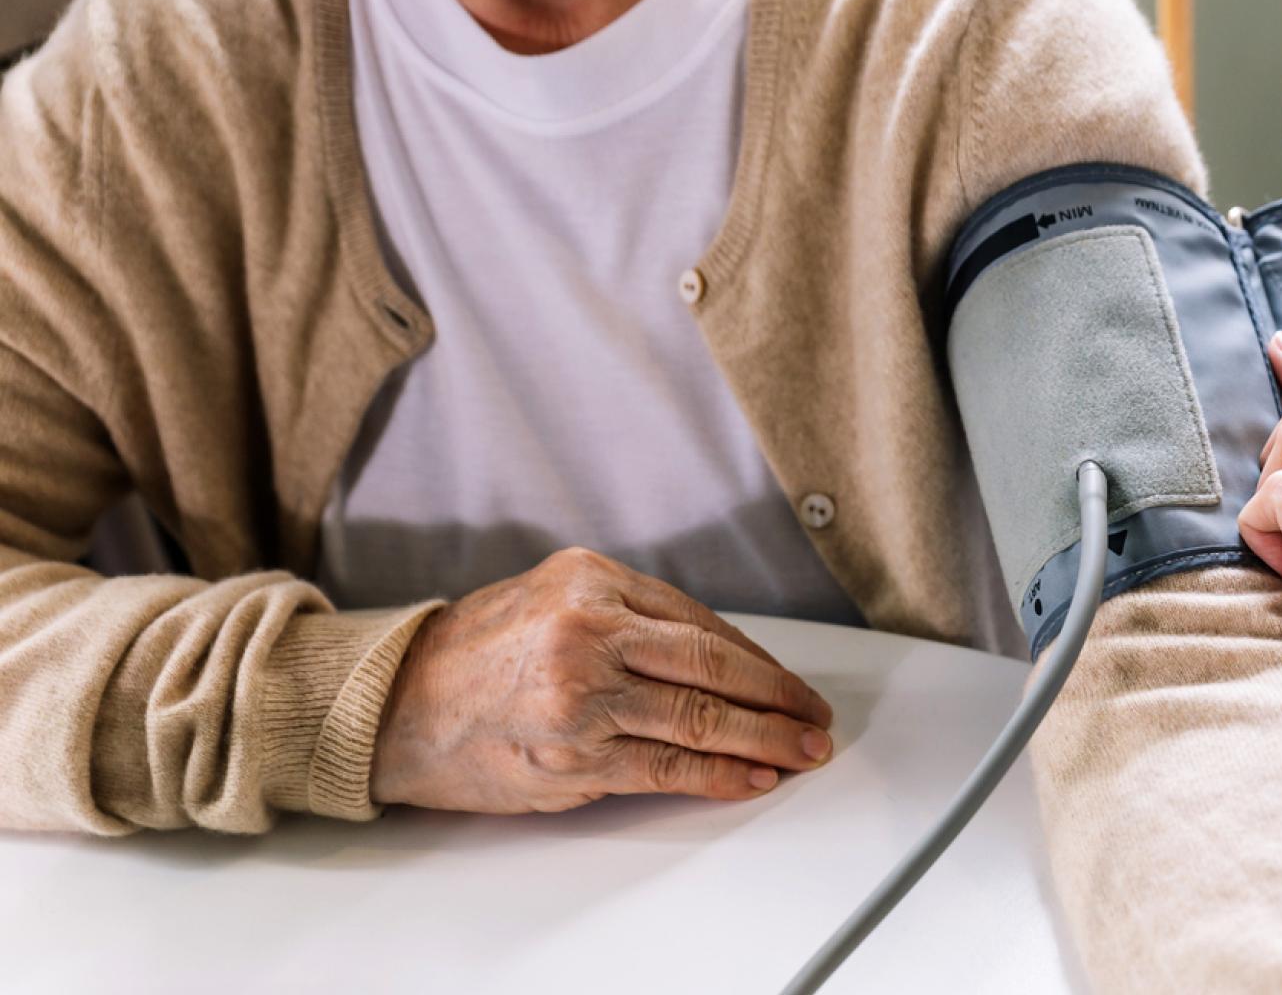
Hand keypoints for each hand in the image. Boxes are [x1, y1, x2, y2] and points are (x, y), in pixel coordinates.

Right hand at [370, 548, 835, 812]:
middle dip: (777, 698)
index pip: (700, 624)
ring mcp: (582, 696)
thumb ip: (627, 617)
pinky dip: (717, 776)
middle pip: (713, 666)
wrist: (390, 705)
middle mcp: (589, 630)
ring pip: (699, 719)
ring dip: (764, 740)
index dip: (757, 660)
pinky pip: (664, 767)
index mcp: (590, 579)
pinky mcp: (572, 755)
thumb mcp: (550, 598)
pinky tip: (751, 777)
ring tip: (801, 751)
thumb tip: (716, 658)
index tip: (788, 682)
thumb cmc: (469, 654)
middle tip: (815, 716)